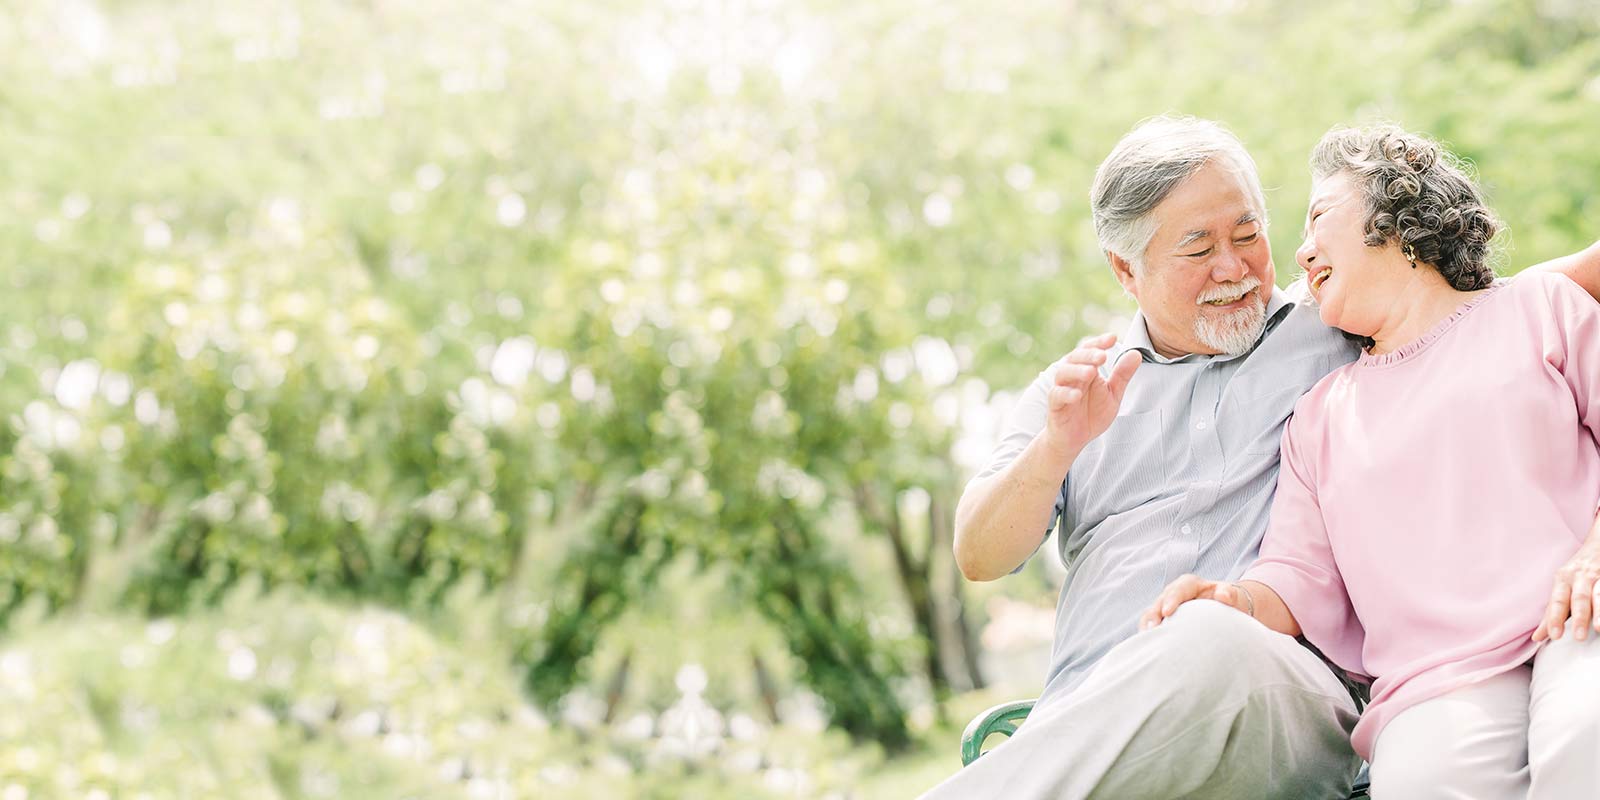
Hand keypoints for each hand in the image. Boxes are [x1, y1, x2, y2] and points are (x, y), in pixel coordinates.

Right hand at [1043, 333, 1141, 456]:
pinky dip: (1066, 393)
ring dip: (1076, 371)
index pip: (1089, 350)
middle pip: (1074, 358)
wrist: (1074, 440)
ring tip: (1091, 372)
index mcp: (1086, 370)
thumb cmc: (1091, 414)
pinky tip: (1077, 395)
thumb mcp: (1113, 394)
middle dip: (1088, 355)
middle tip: (1102, 356)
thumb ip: (1122, 375)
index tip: (1112, 338)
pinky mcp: (1055, 406)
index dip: (1099, 343)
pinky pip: (1056, 396)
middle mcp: (1072, 377)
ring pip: (1063, 374)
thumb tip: (1136, 353)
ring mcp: (1062, 390)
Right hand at [1139, 574, 1251, 630]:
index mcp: (1188, 584)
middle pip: (1159, 602)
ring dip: (1148, 627)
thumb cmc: (1228, 600)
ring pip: (1152, 615)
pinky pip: (1153, 627)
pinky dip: (1150, 636)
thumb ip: (1228, 593)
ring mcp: (1167, 608)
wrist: (1226, 609)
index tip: (1167, 612)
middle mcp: (1173, 594)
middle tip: (1152, 628)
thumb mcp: (1231, 594)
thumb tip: (1224, 597)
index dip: (1170, 600)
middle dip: (1153, 615)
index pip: (1177, 590)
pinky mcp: (1165, 621)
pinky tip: (1150, 647)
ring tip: (1146, 639)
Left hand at [1534, 543, 1599, 641]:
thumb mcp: (1562, 587)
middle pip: (1579, 598)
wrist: (1599, 543)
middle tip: (1578, 637)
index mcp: (1563, 579)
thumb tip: (1537, 637)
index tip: (1554, 636)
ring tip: (1599, 629)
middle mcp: (1580, 577)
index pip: (1557, 601)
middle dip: (1579, 618)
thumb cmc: (1577, 572)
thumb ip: (1552, 613)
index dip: (1555, 618)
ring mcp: (1599, 575)